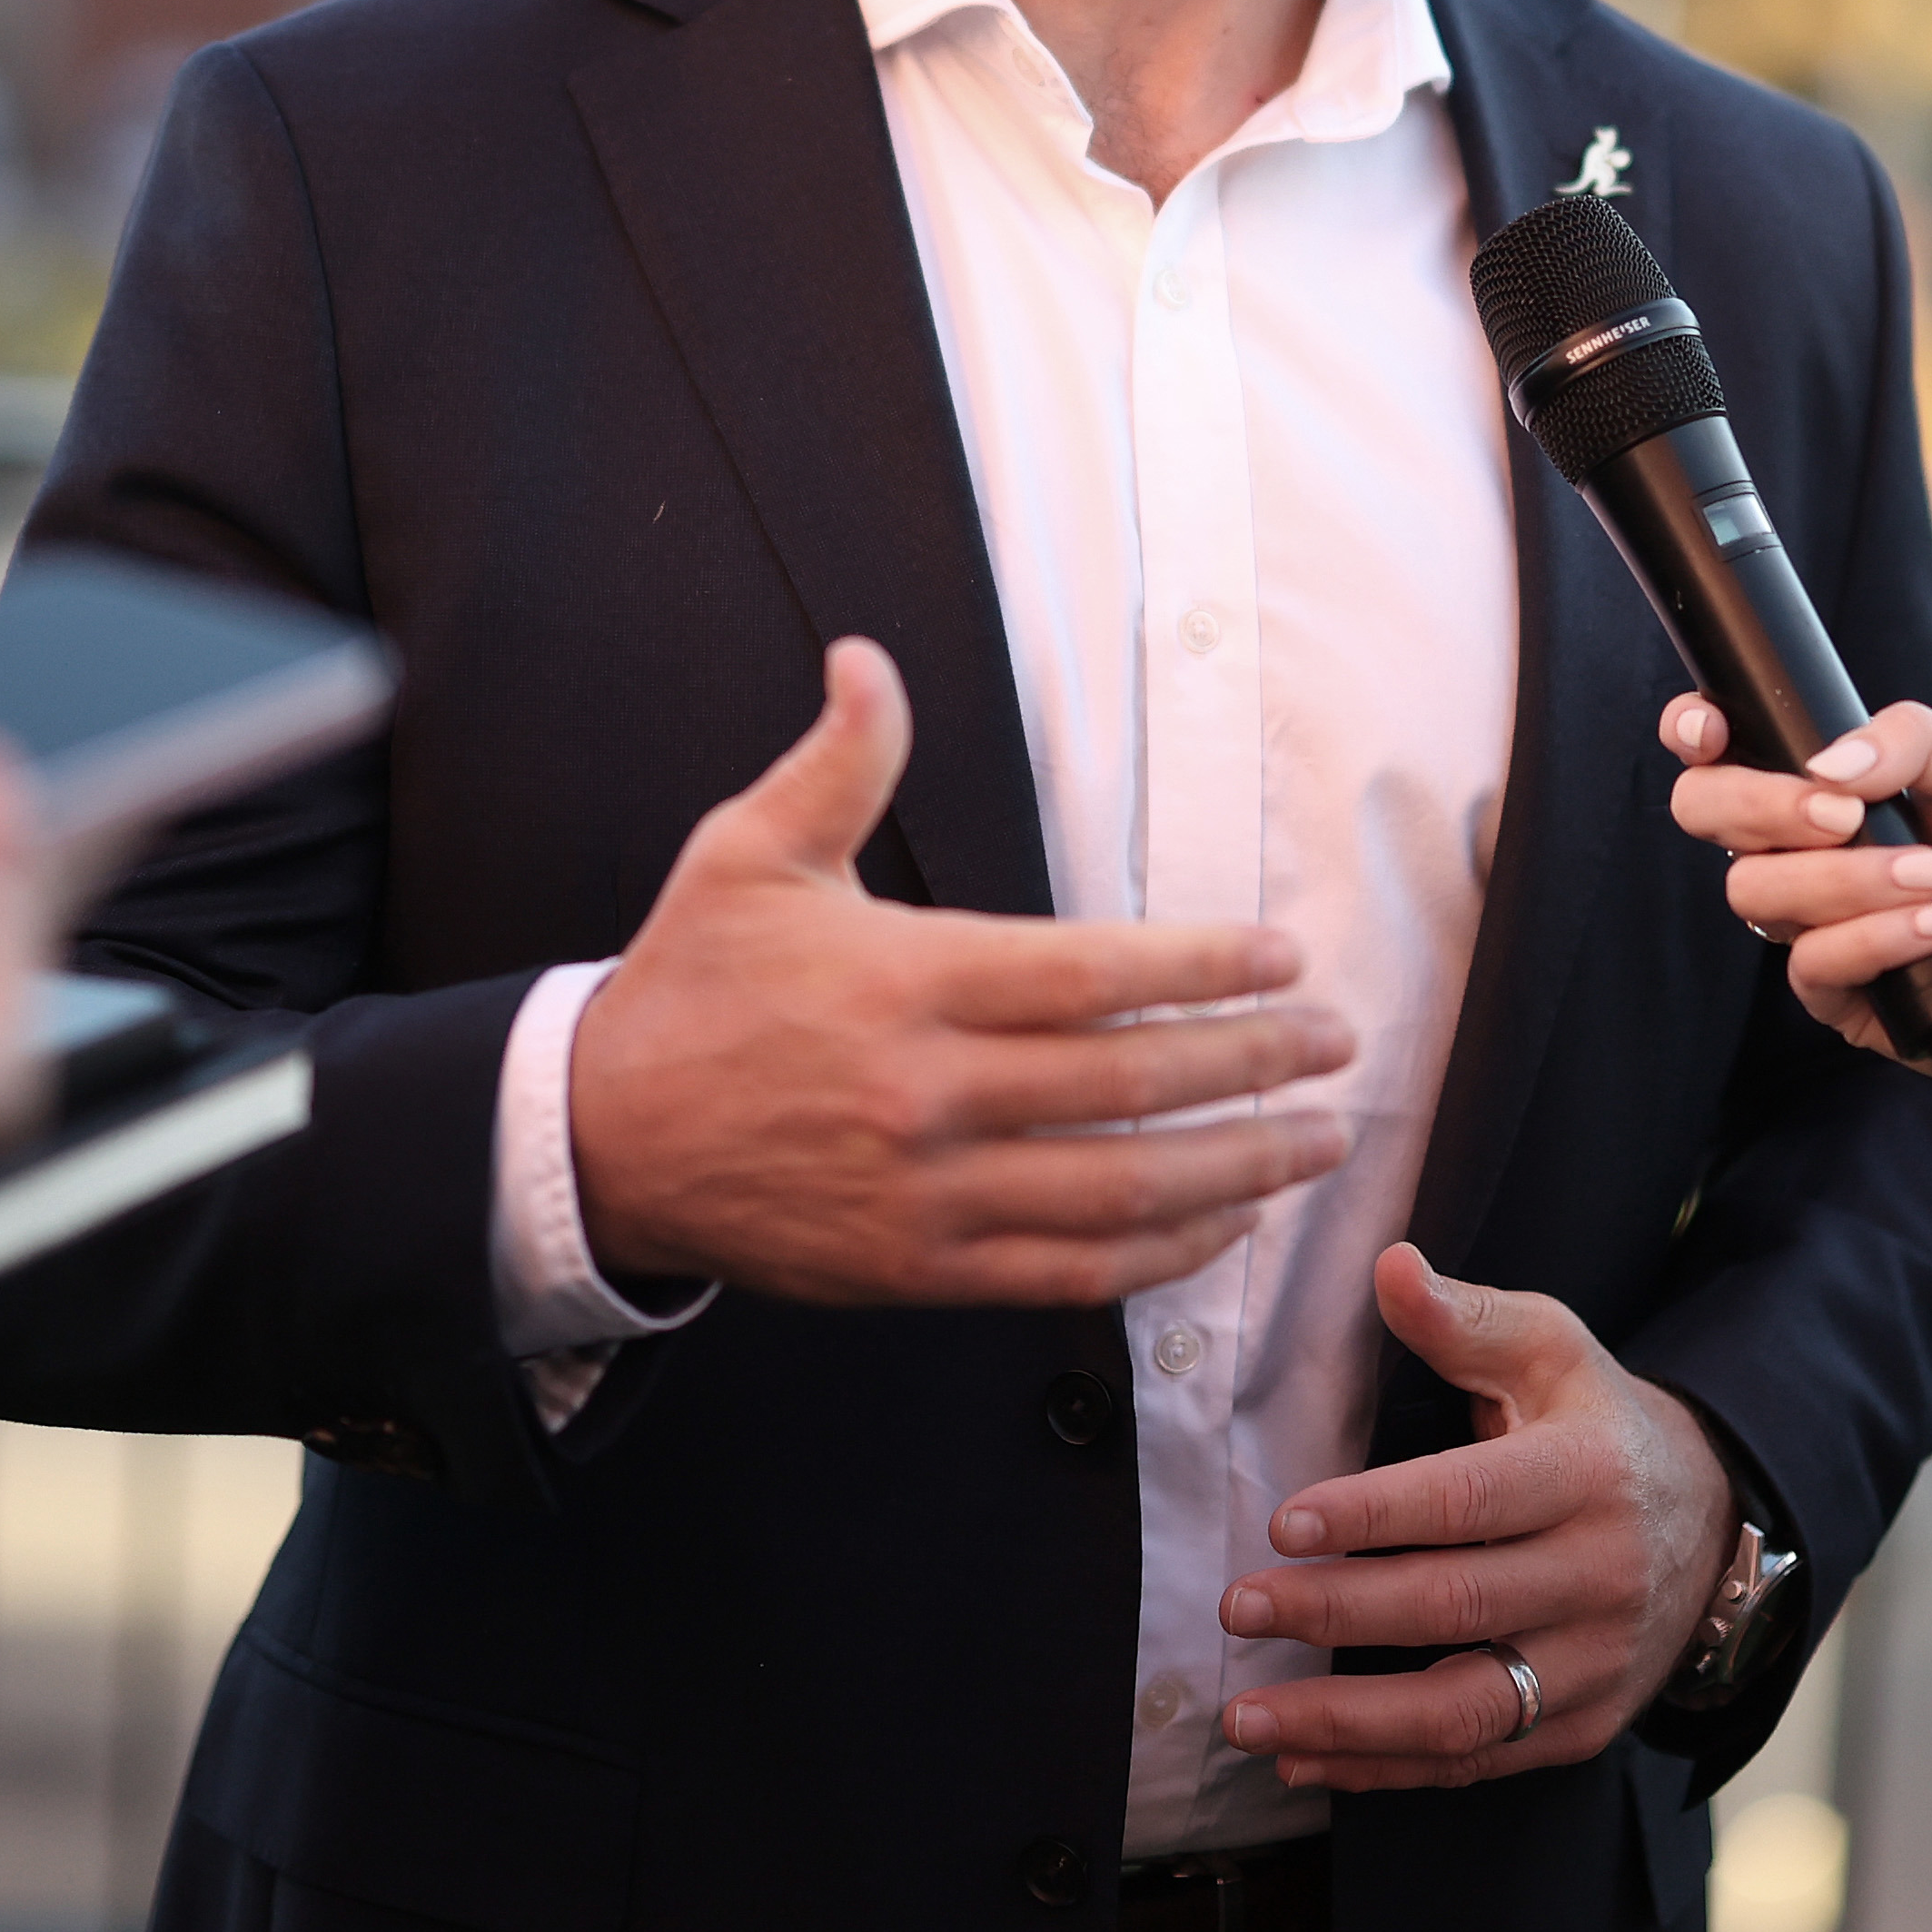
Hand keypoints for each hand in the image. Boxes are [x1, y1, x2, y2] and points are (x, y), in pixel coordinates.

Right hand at [563, 638, 1357, 1305]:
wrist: (597, 1139)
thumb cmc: (688, 985)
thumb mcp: (748, 852)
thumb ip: (836, 760)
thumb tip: (868, 657)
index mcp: (906, 981)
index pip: (1094, 976)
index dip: (1205, 968)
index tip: (1283, 960)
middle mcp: (928, 1093)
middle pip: (1130, 1083)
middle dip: (1254, 1065)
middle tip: (1334, 1046)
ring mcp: (928, 1191)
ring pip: (1118, 1190)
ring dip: (1236, 1168)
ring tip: (1314, 1142)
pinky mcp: (917, 1268)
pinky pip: (1067, 1273)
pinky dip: (1158, 1256)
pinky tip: (1220, 1226)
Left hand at [1213, 1245, 1734, 1787]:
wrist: (1710, 1521)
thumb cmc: (1596, 1423)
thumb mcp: (1551, 1348)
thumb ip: (1465, 1318)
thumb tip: (1388, 1265)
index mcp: (1586, 1473)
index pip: (1470, 1500)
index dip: (1374, 1514)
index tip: (1284, 1523)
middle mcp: (1599, 1575)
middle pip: (1456, 1605)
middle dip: (1336, 1612)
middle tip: (1237, 1606)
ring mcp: (1595, 1663)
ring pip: (1466, 1710)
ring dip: (1348, 1724)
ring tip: (1248, 1718)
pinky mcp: (1582, 1726)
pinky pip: (1478, 1761)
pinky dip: (1385, 1770)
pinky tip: (1303, 1758)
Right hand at [1659, 694, 1931, 1095]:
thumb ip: (1915, 741)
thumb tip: (1824, 762)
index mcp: (1842, 784)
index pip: (1734, 749)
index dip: (1697, 732)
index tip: (1711, 733)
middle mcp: (1815, 849)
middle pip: (1710, 814)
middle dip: (1763, 805)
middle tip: (1845, 814)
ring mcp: (1821, 923)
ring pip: (1756, 891)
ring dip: (1844, 879)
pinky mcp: (1841, 996)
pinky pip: (1808, 964)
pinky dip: (1871, 938)